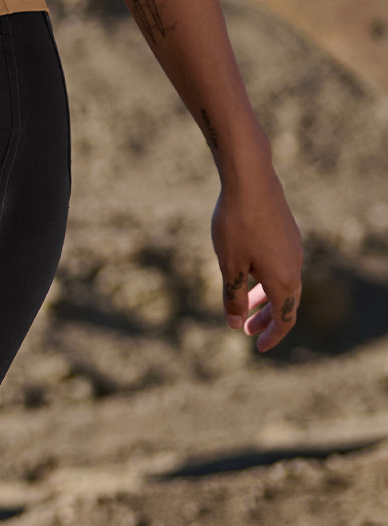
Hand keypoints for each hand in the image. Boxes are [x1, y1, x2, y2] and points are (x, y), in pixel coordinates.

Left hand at [212, 164, 302, 352]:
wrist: (250, 178)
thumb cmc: (237, 223)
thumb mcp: (230, 264)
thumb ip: (233, 297)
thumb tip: (234, 325)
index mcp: (283, 280)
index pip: (284, 320)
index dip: (272, 336)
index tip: (258, 347)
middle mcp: (295, 265)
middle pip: (285, 303)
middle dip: (267, 319)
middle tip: (247, 330)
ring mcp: (293, 246)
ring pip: (282, 281)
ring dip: (264, 296)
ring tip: (243, 302)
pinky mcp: (287, 231)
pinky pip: (280, 263)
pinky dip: (265, 276)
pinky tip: (247, 266)